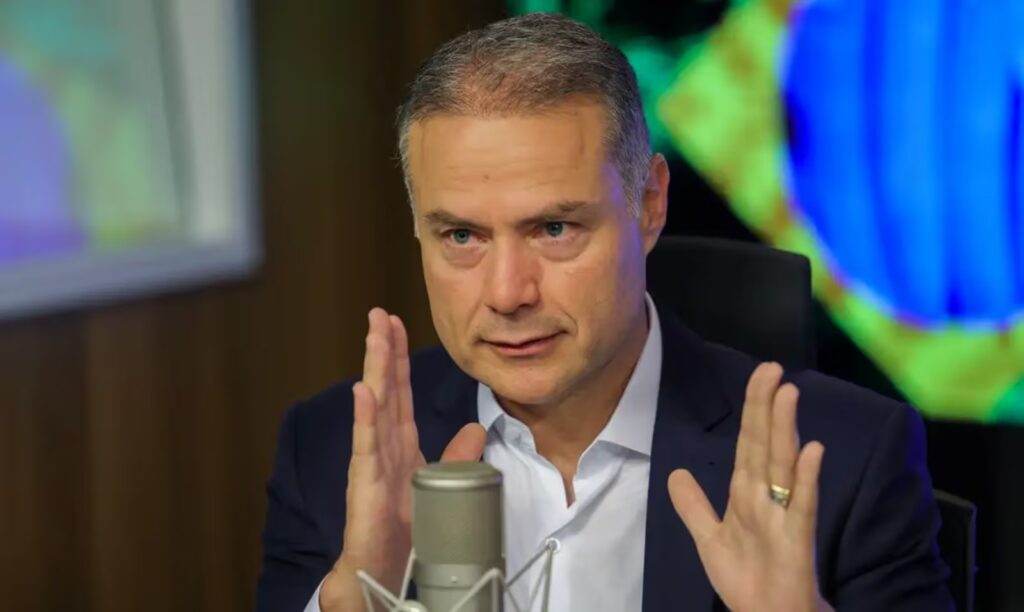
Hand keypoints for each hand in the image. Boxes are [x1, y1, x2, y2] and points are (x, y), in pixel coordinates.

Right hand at [319, 308, 486, 611]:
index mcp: (401, 445)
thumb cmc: (406, 529)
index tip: (398, 325)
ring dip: (375, 368)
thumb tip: (477, 428)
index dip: (400, 358)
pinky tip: (364, 390)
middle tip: (379, 313)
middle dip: (383, 350)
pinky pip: (366, 444)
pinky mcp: (366, 482)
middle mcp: (383, 446)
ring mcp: (372, 461)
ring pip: (375, 406)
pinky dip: (366, 416)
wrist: (384, 569)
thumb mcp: (441, 484)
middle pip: (385, 389)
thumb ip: (457, 455)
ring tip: (374, 335)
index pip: (401, 392)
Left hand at [668, 362, 830, 611]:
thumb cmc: (746, 578)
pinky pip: (802, 505)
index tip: (760, 375)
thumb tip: (675, 472)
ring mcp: (784, 514)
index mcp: (746, 493)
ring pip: (783, 464)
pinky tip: (812, 450)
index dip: (752, 408)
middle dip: (767, 406)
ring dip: (785, 428)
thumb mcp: (708, 539)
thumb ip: (693, 506)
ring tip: (788, 392)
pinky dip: (806, 478)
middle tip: (773, 368)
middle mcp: (767, 496)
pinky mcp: (797, 538)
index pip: (748, 441)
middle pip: (765, 443)